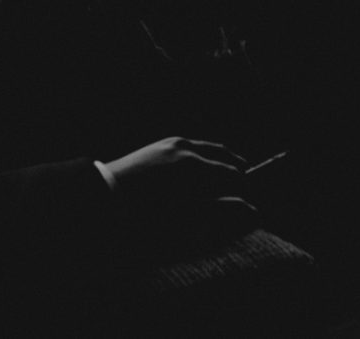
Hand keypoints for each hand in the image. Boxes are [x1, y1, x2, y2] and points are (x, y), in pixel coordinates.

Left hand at [100, 137, 254, 227]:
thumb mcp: (185, 217)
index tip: (254, 200)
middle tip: (247, 185)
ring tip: (228, 177)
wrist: (105, 195)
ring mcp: (172, 142)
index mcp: (195, 166)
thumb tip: (252, 211)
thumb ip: (220, 211)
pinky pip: (191, 145)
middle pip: (224, 153)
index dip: (246, 189)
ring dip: (222, 160)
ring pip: (208, 146)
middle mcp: (187, 147)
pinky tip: (202, 170)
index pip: (233, 174)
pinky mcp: (161, 144)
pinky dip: (204, 155)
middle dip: (238, 169)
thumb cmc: (145, 213)